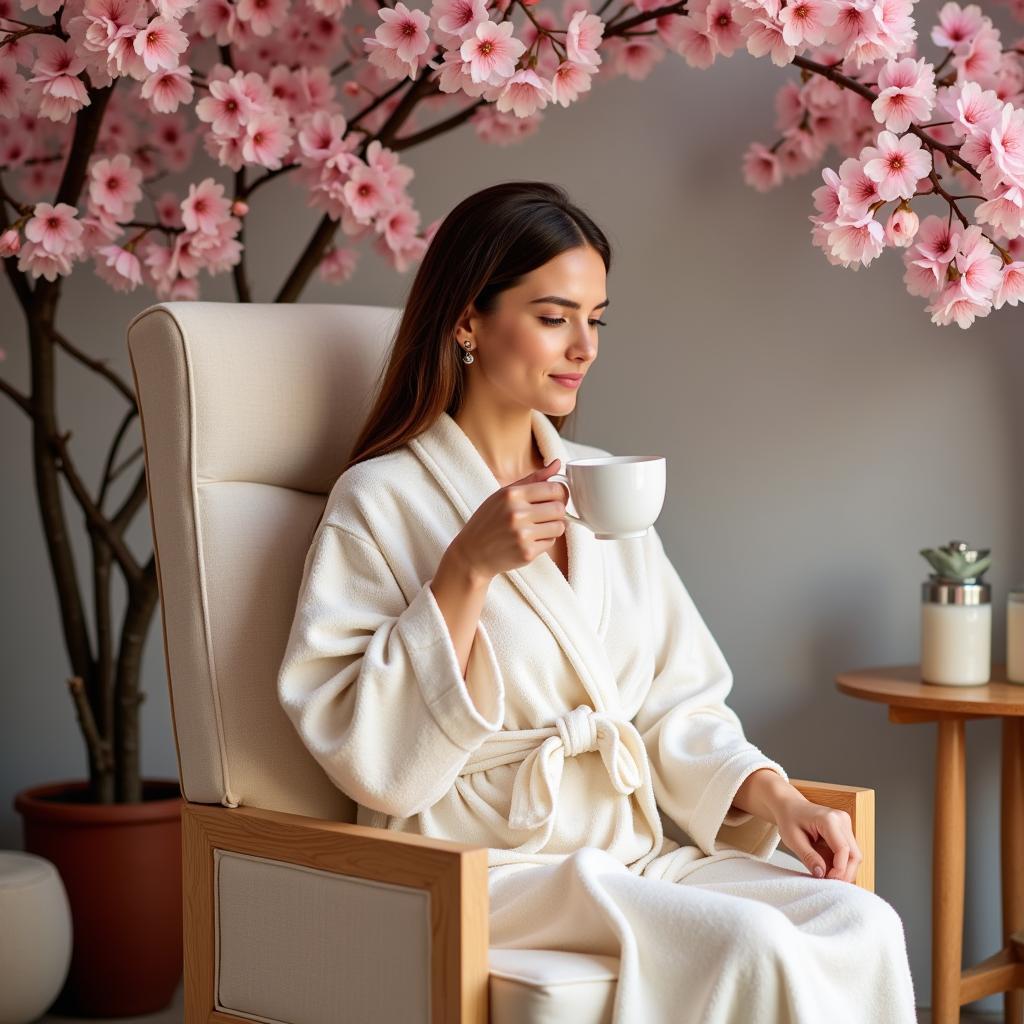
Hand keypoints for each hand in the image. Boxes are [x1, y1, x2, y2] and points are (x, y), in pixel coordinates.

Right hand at [449, 458, 566, 580]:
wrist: (472, 553)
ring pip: (559, 527)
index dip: (560, 493)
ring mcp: (522, 534)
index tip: (557, 497)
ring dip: (553, 527)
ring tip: (538, 527)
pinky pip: (551, 543)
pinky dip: (545, 541)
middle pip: (559, 508)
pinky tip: (530, 539)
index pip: (553, 488)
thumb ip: (533, 479)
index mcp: (512, 494)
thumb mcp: (504, 494)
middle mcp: (517, 513)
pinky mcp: (527, 553)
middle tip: (547, 514)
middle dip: (557, 511)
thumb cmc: (488, 521)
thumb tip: (558, 464)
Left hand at [773, 796, 862, 883]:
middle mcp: (842, 820)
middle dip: (845, 873)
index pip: (844, 850)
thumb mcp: (792, 839)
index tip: (827, 879)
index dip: (839, 869)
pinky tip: (829, 867)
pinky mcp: (846, 830)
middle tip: (828, 882)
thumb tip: (821, 874)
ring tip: (826, 875)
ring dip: (844, 869)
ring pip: (855, 855)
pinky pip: (850, 852)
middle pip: (855, 854)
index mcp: (829, 819)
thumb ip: (808, 857)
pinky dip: (842, 863)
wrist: (790, 805)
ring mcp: (846, 824)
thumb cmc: (789, 819)